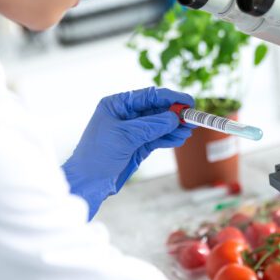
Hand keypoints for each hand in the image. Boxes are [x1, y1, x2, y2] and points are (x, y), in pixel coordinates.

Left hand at [63, 87, 193, 218]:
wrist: (87, 182)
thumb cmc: (97, 155)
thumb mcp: (125, 137)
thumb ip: (151, 126)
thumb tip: (174, 118)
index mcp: (117, 105)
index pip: (148, 96)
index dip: (169, 98)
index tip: (187, 101)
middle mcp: (125, 115)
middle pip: (156, 110)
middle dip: (174, 113)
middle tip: (192, 117)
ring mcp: (132, 131)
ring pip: (159, 125)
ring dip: (174, 127)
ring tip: (189, 130)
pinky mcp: (137, 146)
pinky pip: (157, 138)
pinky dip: (168, 138)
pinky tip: (179, 138)